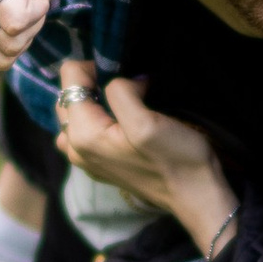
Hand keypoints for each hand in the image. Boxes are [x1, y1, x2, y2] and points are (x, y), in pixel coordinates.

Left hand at [55, 65, 236, 254]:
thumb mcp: (147, 121)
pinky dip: (97, 117)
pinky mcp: (99, 164)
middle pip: (67, 95)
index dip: (96, 66)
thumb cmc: (175, 160)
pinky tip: (121, 119)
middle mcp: (75, 148)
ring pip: (74, 113)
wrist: (194, 195)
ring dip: (93, 100)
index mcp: (83, 134)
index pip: (69, 77)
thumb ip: (122, 93)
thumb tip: (121, 81)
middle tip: (127, 84)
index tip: (124, 73)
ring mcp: (86, 159)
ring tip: (123, 100)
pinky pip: (84, 130)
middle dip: (93, 82)